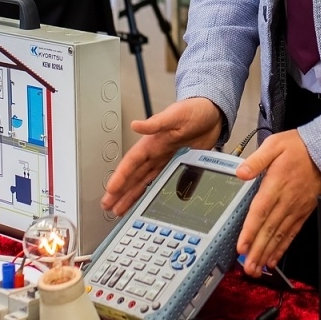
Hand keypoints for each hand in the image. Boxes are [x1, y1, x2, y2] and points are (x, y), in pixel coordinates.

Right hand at [101, 98, 222, 215]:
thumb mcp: (175, 115)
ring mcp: (165, 161)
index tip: (111, 190)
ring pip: (144, 183)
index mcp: (152, 142)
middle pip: (134, 176)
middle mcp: (156, 154)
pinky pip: (161, 183)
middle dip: (120, 192)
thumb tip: (137, 124)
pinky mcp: (177, 166)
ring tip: (120, 210)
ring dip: (131, 196)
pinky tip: (146, 203)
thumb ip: (156, 122)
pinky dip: (151, 194)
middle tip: (108, 205)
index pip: (132, 162)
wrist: (213, 114)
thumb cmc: (193, 110)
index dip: (121, 176)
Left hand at [233, 131, 320, 276]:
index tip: (242, 246)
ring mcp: (295, 209)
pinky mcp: (303, 212)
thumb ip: (256, 160)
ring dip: (268, 254)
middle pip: (269, 230)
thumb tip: (240, 172)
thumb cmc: (300, 147)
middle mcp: (286, 201)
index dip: (250, 231)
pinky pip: (291, 233)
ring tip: (258, 269)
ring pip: (279, 236)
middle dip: (257, 251)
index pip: (260, 212)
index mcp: (276, 184)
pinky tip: (274, 258)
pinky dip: (282, 248)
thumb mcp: (275, 145)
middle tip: (248, 268)